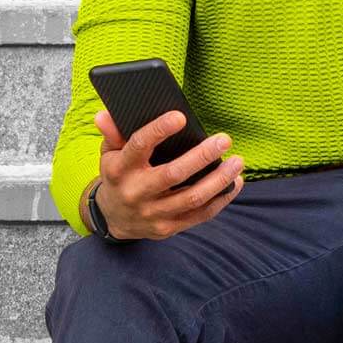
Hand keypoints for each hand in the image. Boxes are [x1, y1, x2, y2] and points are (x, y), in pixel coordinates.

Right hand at [91, 107, 244, 239]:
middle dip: (202, 156)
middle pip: (173, 174)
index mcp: (120, 169)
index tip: (180, 117)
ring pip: (192, 197)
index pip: (139, 146)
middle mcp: (136, 193)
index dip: (159, 131)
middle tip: (224, 140)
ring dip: (219, 180)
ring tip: (237, 162)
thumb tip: (105, 114)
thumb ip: (113, 133)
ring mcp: (153, 213)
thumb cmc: (119, 176)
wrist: (114, 218)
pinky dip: (221, 199)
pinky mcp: (169, 228)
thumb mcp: (109, 153)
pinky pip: (200, 215)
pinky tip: (234, 183)